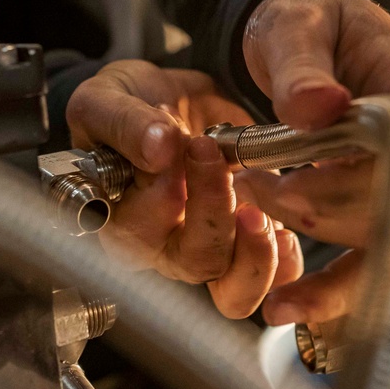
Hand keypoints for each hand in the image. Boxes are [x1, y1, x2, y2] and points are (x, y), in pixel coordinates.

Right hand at [66, 60, 303, 318]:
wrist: (168, 100)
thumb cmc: (125, 108)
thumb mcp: (105, 101)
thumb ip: (125, 124)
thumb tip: (158, 146)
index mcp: (122, 222)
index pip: (140, 236)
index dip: (164, 199)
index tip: (175, 147)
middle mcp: (166, 247)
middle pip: (197, 261)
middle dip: (215, 210)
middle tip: (213, 155)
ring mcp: (212, 248)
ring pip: (237, 288)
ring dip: (256, 250)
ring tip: (256, 206)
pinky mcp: (249, 241)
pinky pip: (274, 275)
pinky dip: (285, 260)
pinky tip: (283, 227)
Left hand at [235, 0, 389, 325]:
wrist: (310, 31)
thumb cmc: (306, 21)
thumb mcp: (292, 26)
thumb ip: (300, 67)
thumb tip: (316, 108)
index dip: (346, 184)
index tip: (283, 184)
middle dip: (317, 214)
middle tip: (251, 188)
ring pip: (384, 241)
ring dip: (318, 251)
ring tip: (260, 238)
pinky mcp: (388, 200)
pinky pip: (372, 255)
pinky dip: (334, 286)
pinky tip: (292, 309)